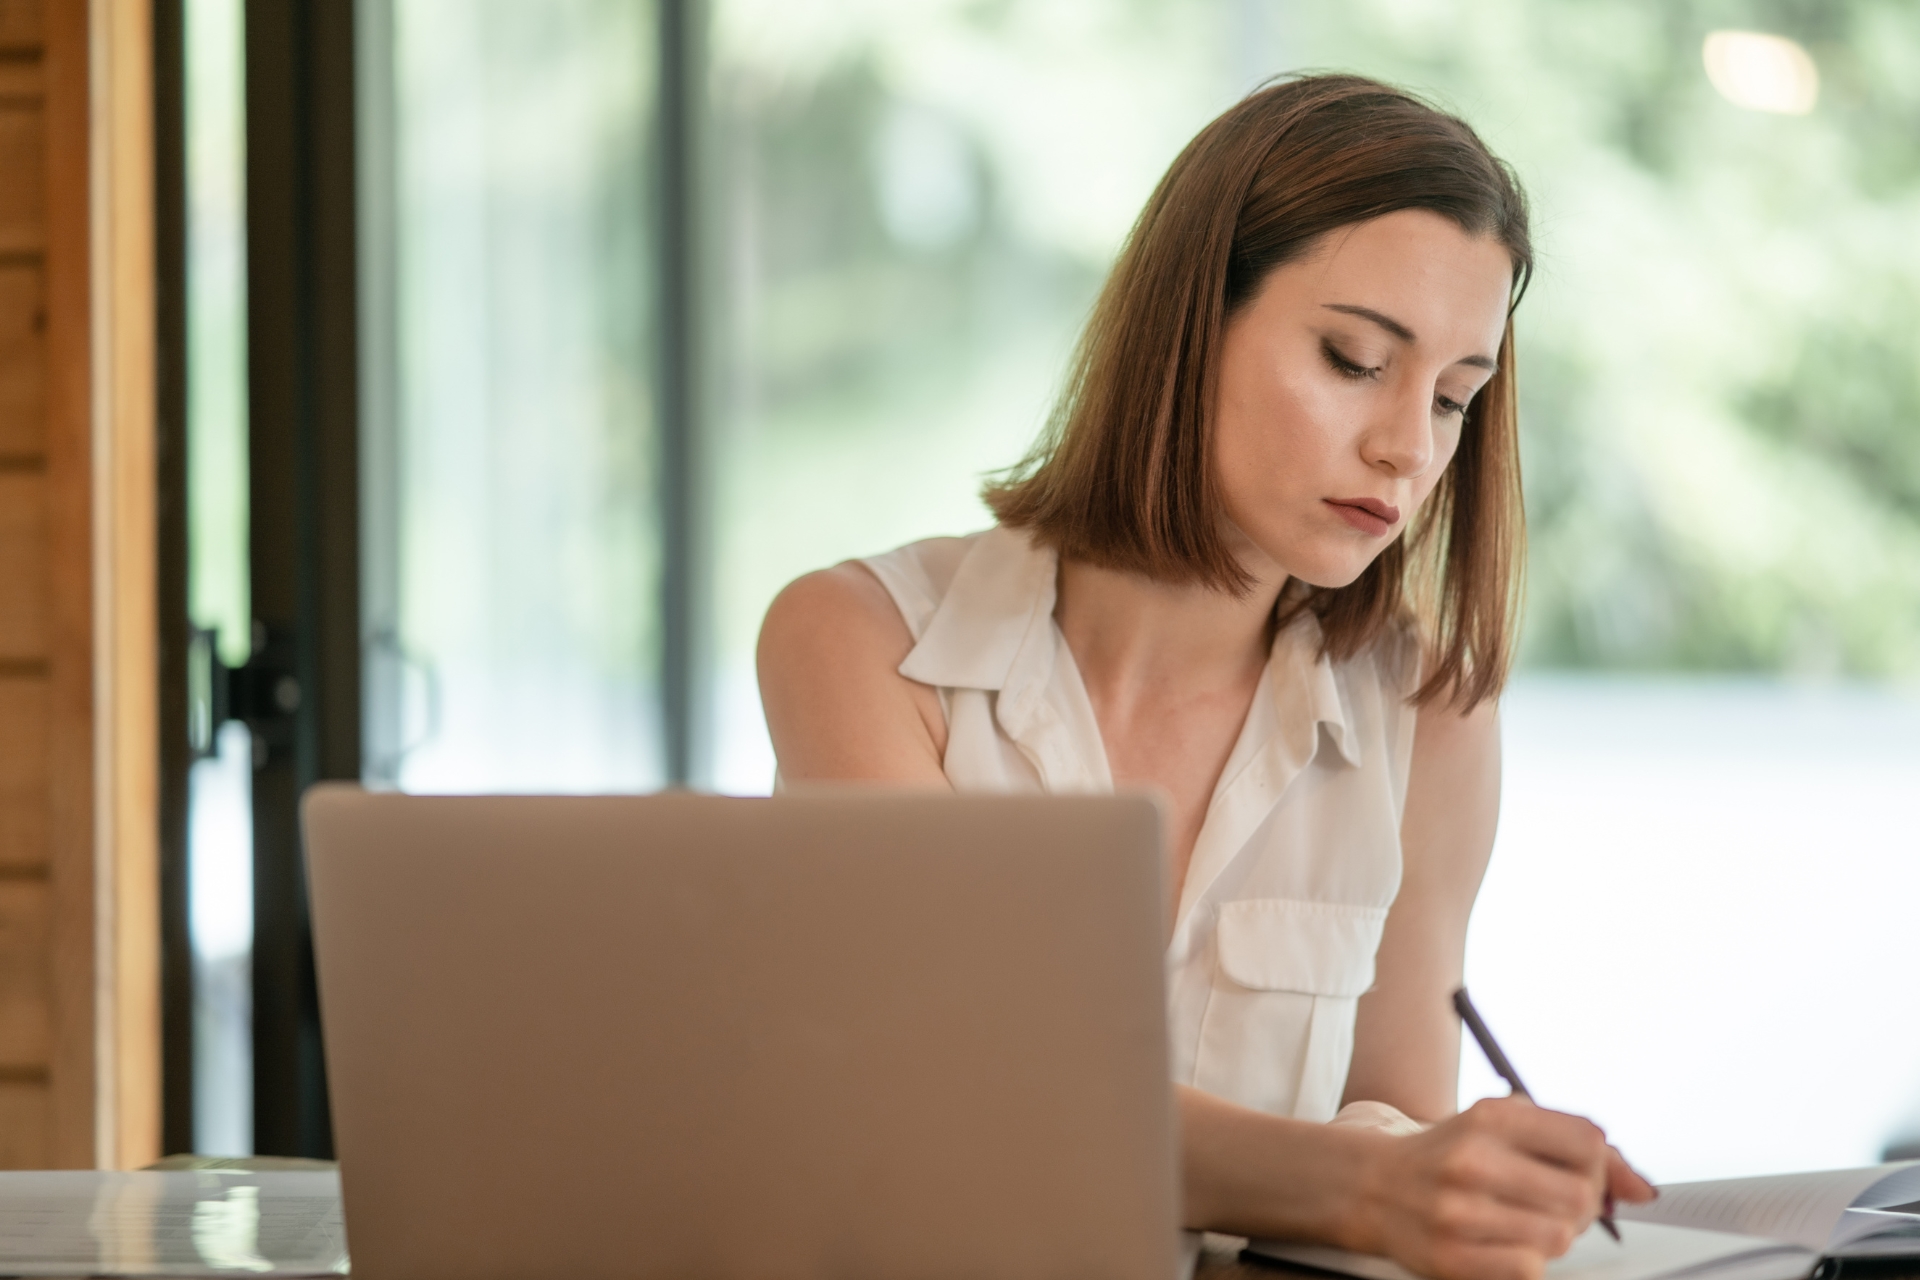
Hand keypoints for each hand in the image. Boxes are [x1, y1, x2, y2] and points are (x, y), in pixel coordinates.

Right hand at [1344, 1095, 1655, 1279]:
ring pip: (1559, 1236)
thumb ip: (1575, 1146)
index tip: (1584, 1173)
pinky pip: (1529, 1270)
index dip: (1601, 1165)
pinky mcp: (1450, 1258)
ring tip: (1527, 1223)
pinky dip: (1528, 1262)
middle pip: (1581, 1195)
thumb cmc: (1449, 1156)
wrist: (1373, 1187)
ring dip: (1554, 1236)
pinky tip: (1506, 1244)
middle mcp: (1472, 1159)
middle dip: (1582, 1206)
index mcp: (1489, 1116)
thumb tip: (1643, 1190)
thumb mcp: (1504, 1127)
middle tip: (1557, 1204)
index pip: (1588, 1140)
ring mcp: (1458, 1211)